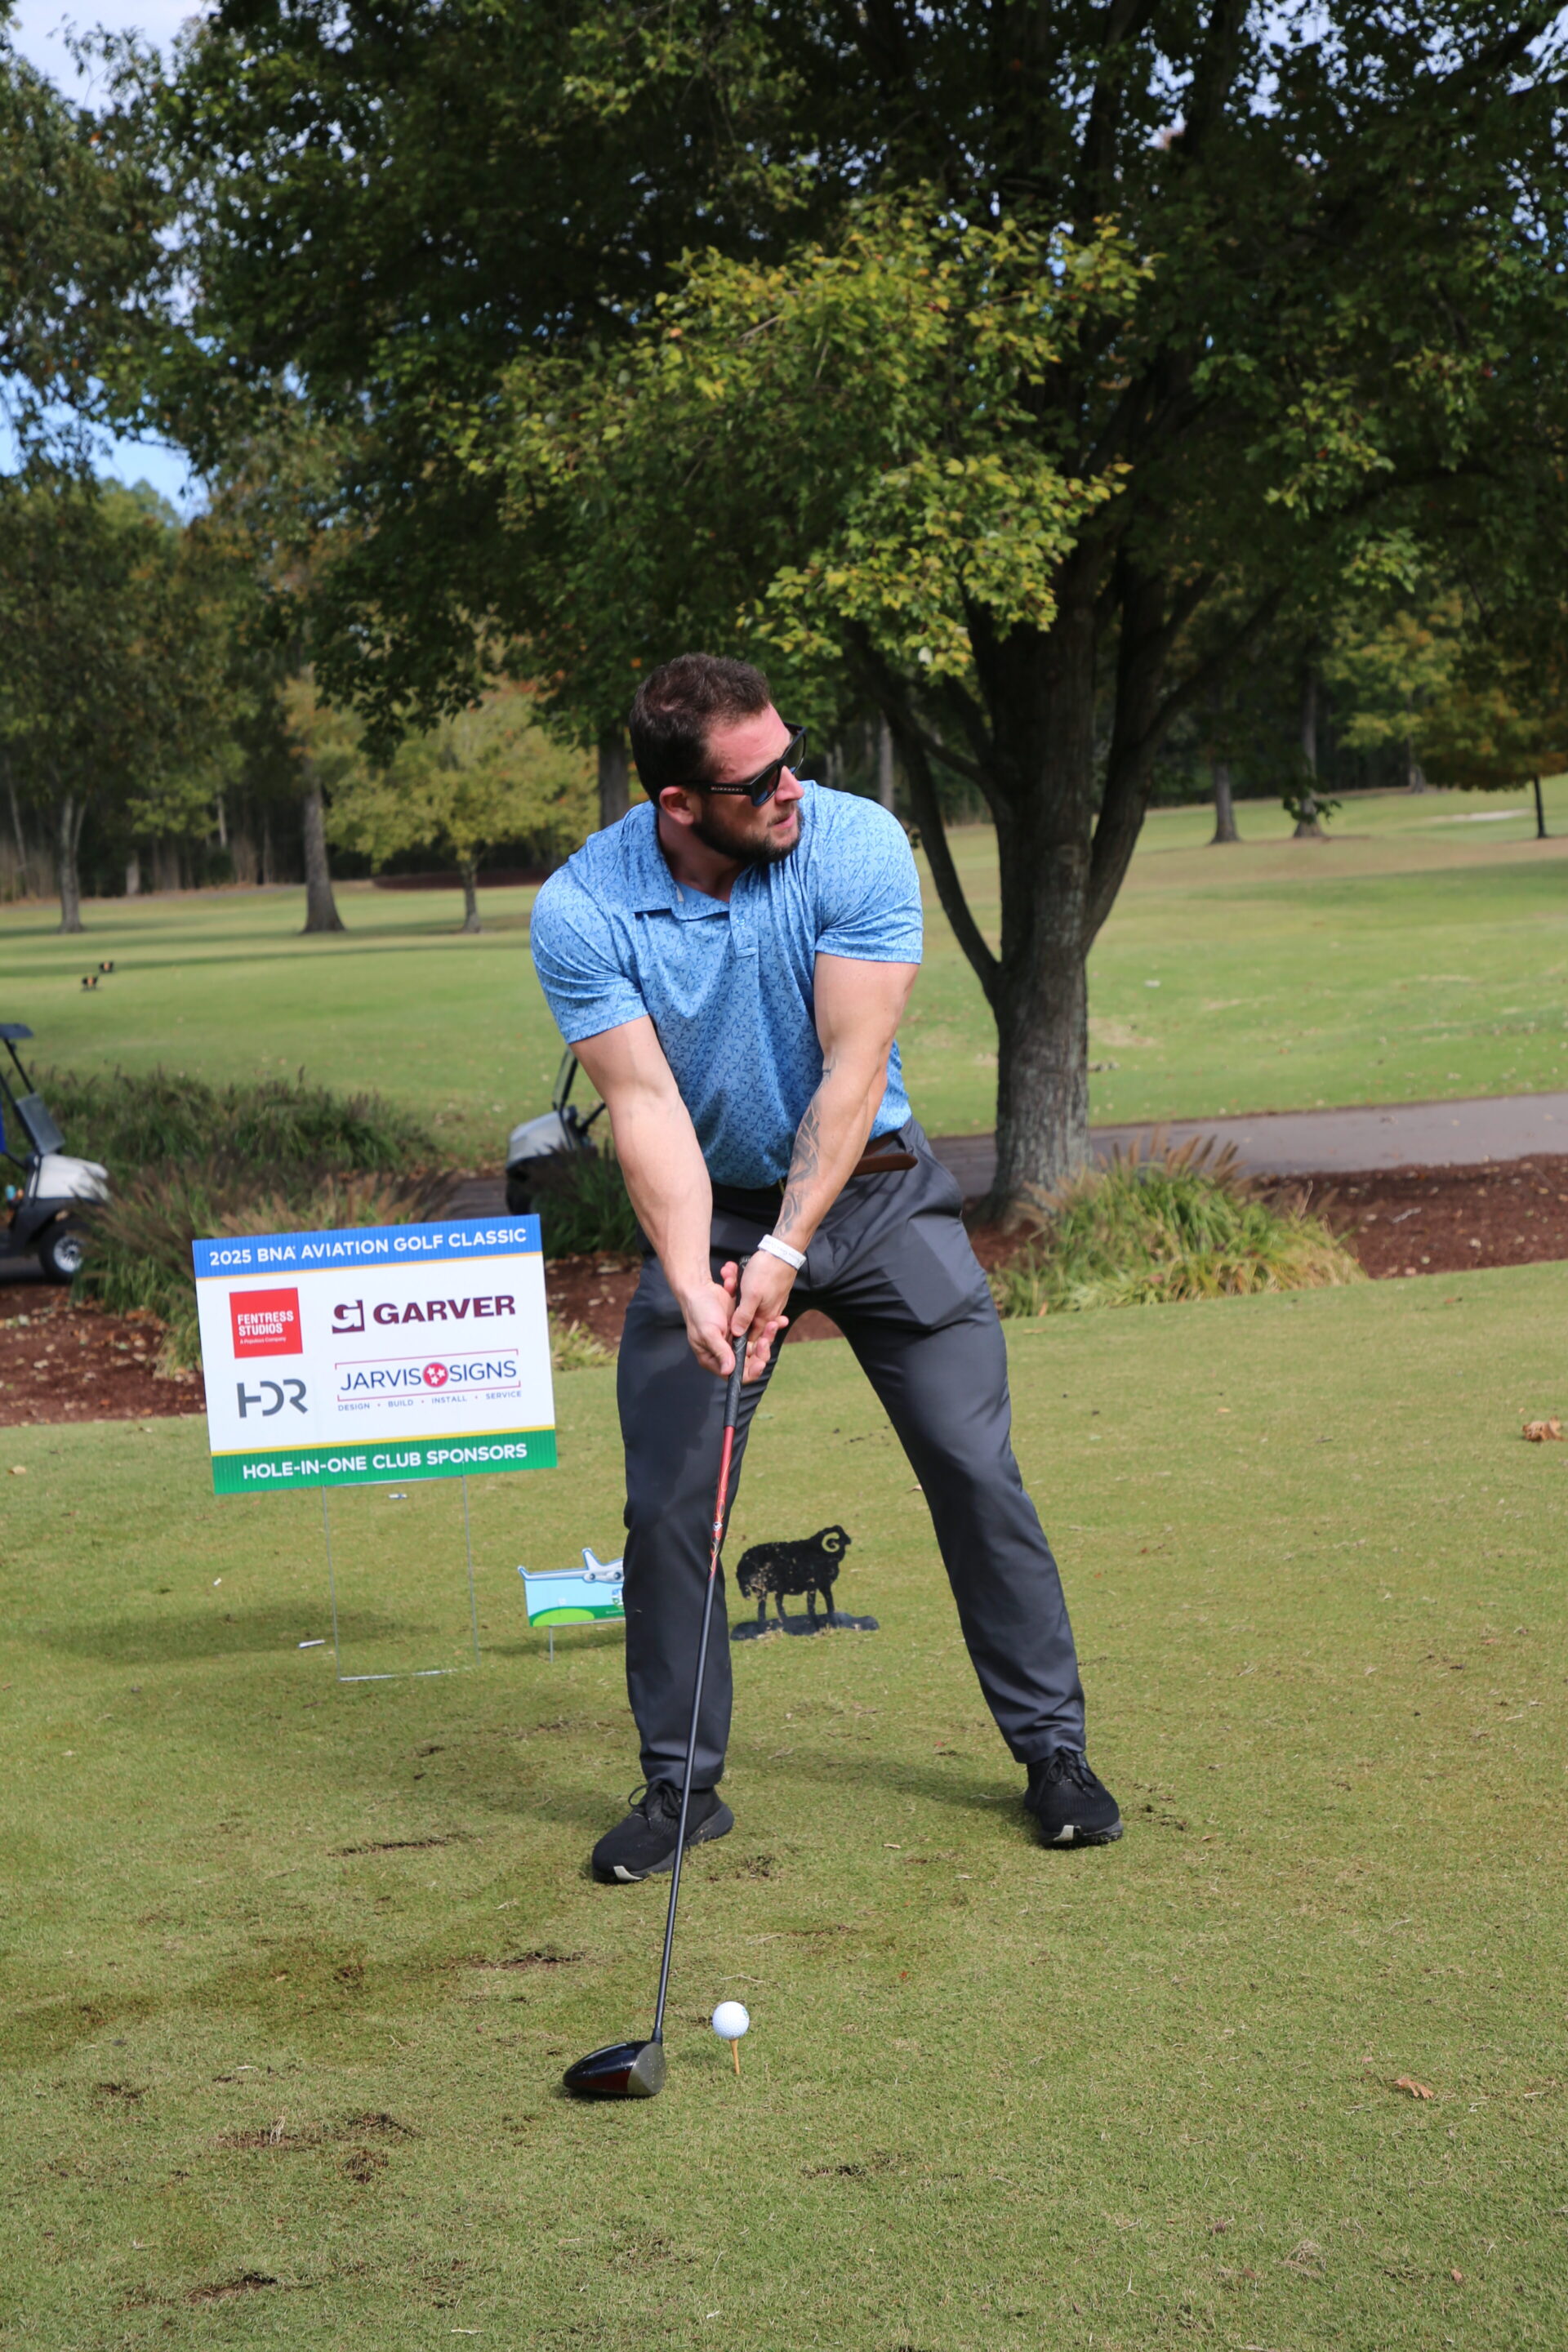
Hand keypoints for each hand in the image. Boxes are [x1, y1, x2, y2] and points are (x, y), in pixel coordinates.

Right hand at [676, 1258, 788, 1378]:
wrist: (700, 1289)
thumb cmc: (699, 1312)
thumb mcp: (708, 1332)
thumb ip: (720, 1351)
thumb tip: (728, 1371)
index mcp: (714, 1359)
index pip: (735, 1374)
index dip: (750, 1372)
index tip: (760, 1363)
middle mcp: (726, 1353)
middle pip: (749, 1362)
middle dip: (761, 1353)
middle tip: (765, 1341)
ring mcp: (735, 1340)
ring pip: (756, 1347)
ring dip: (767, 1338)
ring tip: (772, 1325)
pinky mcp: (742, 1328)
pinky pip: (757, 1332)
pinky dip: (766, 1328)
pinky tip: (776, 1321)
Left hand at [727, 1251, 795, 1379]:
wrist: (782, 1251)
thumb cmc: (768, 1272)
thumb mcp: (751, 1295)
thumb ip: (744, 1316)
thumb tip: (737, 1334)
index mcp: (764, 1318)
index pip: (749, 1338)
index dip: (735, 1335)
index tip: (721, 1323)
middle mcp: (767, 1312)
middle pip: (744, 1318)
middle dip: (731, 1305)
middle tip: (727, 1285)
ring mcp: (766, 1301)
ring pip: (743, 1302)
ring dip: (733, 1289)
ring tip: (729, 1274)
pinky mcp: (764, 1291)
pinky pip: (746, 1292)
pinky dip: (738, 1283)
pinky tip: (732, 1271)